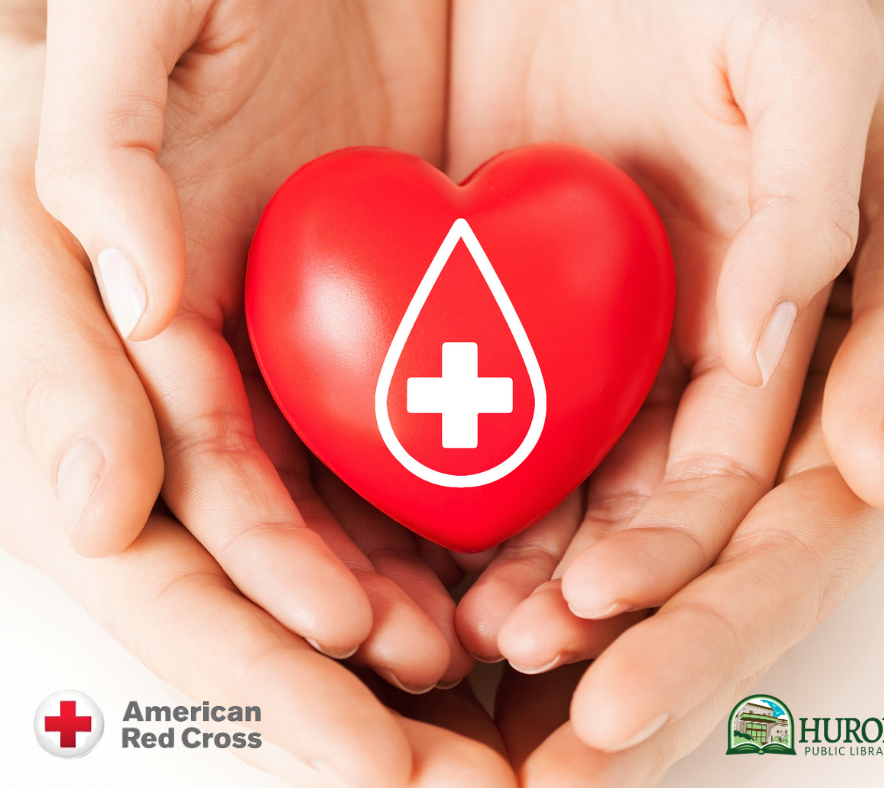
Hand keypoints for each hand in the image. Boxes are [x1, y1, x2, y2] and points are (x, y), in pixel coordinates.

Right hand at [11, 2, 473, 689]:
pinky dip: (453, 520)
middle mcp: (208, 378)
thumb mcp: (109, 51)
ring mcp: (290, 369)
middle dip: (336, 661)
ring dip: (403, 607)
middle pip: (261, 559)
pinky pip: (407, 450)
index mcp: (123, 343)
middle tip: (429, 745)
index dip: (256, 597)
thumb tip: (122, 365)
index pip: (175, 510)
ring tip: (477, 662)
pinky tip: (505, 566)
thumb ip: (85, 176)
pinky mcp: (372, 335)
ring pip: (338, 526)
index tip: (350, 658)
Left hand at [494, 58, 883, 783]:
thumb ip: (842, 247)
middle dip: (617, 643)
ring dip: (538, 592)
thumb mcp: (825, 87)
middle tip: (537, 717)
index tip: (612, 676)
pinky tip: (433, 560)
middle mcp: (725, 372)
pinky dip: (477, 505)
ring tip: (470, 647)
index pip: (770, 525)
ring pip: (591, 508)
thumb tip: (861, 440)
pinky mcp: (546, 319)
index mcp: (818, 345)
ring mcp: (632, 355)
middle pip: (680, 550)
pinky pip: (512, 433)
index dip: (700, 616)